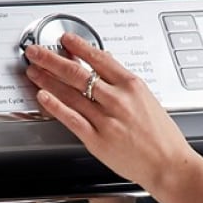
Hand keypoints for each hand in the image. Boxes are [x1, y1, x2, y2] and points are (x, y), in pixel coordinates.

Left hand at [22, 33, 197, 192]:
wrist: (168, 163)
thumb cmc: (162, 135)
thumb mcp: (148, 98)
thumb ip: (125, 81)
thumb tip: (108, 62)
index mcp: (132, 85)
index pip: (99, 58)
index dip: (78, 46)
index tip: (64, 39)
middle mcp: (117, 99)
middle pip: (77, 72)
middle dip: (51, 59)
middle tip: (36, 52)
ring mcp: (105, 119)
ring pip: (69, 93)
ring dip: (47, 79)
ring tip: (34, 71)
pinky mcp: (96, 139)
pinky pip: (70, 118)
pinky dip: (54, 105)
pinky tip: (42, 96)